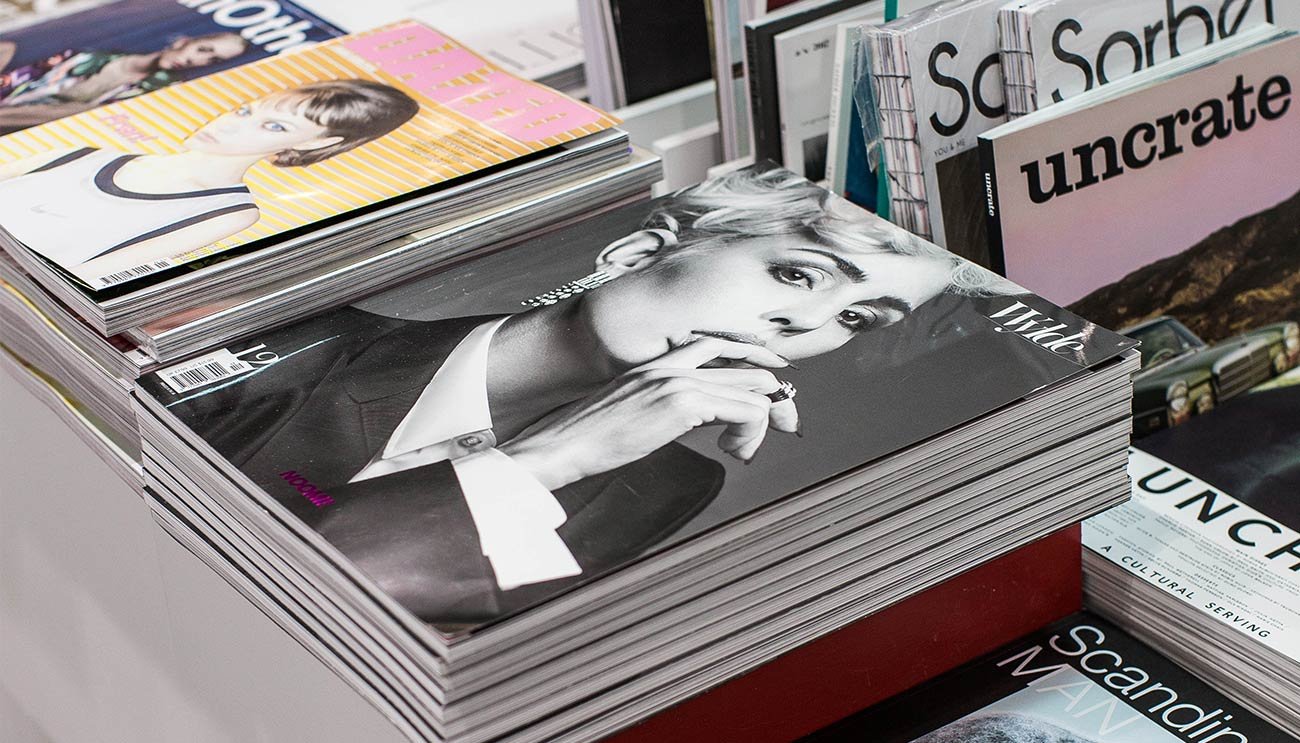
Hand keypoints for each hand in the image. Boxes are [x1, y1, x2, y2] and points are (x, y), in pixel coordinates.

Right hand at [500, 338, 798, 489]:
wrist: (560, 445)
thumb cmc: (589, 439)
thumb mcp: (634, 413)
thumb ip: (668, 407)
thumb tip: (703, 419)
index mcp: (659, 362)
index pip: (722, 348)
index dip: (755, 366)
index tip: (772, 392)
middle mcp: (672, 364)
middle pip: (748, 365)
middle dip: (774, 395)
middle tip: (783, 425)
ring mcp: (678, 380)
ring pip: (754, 389)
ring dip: (760, 424)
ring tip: (741, 450)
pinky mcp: (682, 403)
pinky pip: (745, 409)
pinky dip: (751, 433)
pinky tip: (733, 451)